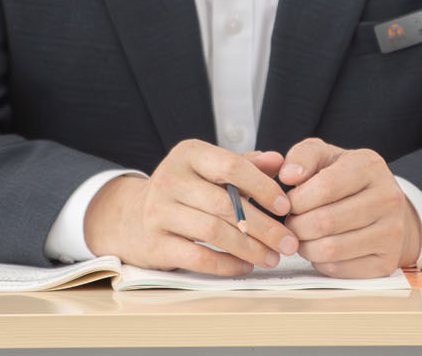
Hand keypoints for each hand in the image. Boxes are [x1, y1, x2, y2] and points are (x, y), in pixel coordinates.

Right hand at [82, 140, 298, 273]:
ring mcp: (159, 212)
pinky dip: (226, 265)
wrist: (133, 217)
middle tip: (289, 243)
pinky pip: (198, 257)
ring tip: (272, 258)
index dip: (263, 186)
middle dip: (264, 227)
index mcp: (188, 154)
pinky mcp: (155, 243)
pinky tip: (245, 266)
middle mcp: (170, 179)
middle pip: (225, 205)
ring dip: (250, 249)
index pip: (231, 166)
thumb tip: (279, 160)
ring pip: (213, 233)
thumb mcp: (210, 169)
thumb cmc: (185, 190)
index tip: (285, 207)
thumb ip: (245, 164)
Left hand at [275, 137, 420, 277]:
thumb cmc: (344, 179)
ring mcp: (392, 233)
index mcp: (370, 166)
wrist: (382, 207)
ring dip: (304, 246)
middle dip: (296, 225)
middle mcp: (388, 198)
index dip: (296, 200)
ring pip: (330, 249)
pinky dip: (320, 262)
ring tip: (301, 236)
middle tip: (290, 223)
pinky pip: (339, 270)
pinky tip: (320, 248)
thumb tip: (288, 175)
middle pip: (325, 221)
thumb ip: (303, 156)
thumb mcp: (325, 156)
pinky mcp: (386, 262)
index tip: (287, 204)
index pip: (324, 187)